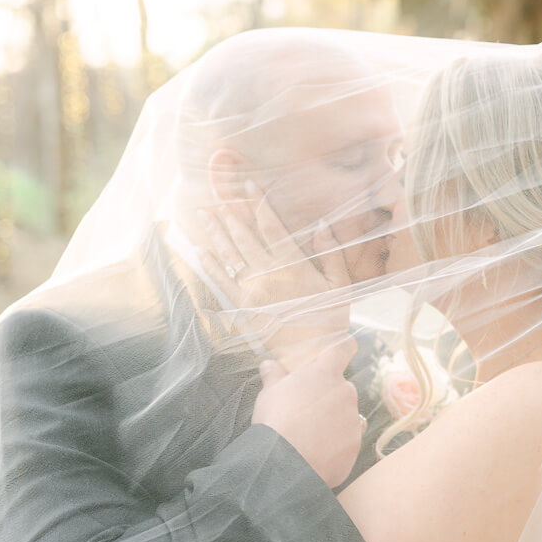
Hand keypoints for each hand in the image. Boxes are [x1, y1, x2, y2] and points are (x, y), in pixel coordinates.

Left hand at [197, 182, 351, 370]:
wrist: (309, 354)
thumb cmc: (329, 320)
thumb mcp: (340, 285)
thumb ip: (330, 253)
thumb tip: (322, 225)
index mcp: (292, 264)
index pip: (271, 226)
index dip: (259, 204)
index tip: (249, 186)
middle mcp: (268, 273)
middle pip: (244, 235)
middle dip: (231, 213)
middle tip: (218, 195)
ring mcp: (252, 289)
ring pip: (229, 254)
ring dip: (215, 233)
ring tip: (204, 214)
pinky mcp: (242, 306)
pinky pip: (222, 281)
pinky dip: (210, 265)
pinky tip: (202, 251)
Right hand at [251, 337, 361, 488]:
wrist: (285, 462)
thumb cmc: (276, 419)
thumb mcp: (269, 392)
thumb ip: (274, 375)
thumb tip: (269, 364)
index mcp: (326, 374)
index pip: (343, 349)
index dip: (341, 349)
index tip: (338, 353)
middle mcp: (346, 393)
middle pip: (340, 388)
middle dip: (326, 396)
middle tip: (304, 409)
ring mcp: (353, 421)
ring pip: (344, 415)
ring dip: (330, 421)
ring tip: (306, 436)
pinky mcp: (354, 446)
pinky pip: (345, 441)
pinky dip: (333, 445)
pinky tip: (314, 452)